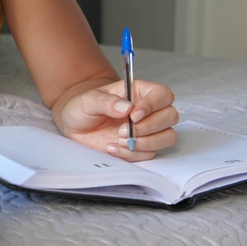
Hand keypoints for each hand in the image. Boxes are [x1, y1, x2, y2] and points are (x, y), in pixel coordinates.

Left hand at [54, 79, 178, 160]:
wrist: (75, 128)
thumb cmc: (83, 108)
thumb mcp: (89, 100)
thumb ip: (107, 101)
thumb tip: (126, 107)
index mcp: (138, 92)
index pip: (162, 94)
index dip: (153, 105)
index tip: (133, 115)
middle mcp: (148, 110)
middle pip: (171, 116)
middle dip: (149, 126)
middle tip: (123, 130)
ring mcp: (148, 129)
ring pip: (168, 137)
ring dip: (145, 142)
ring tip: (118, 139)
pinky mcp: (144, 146)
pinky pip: (150, 153)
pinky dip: (131, 154)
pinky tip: (113, 146)